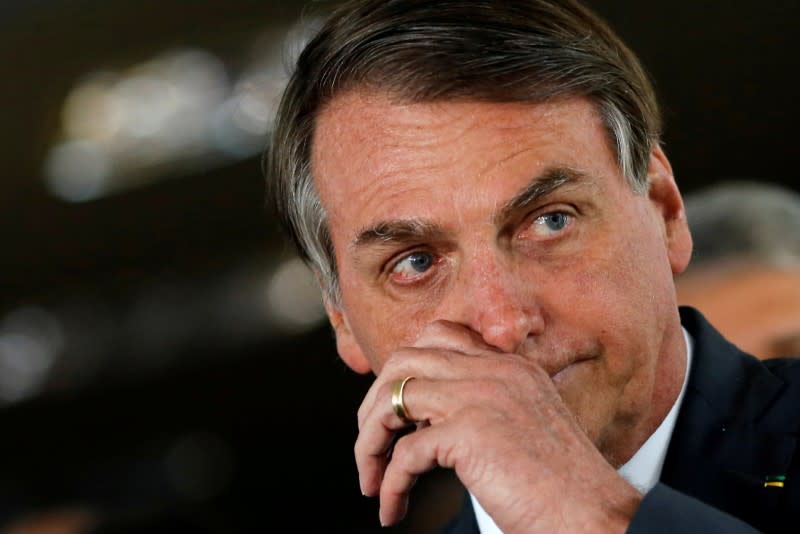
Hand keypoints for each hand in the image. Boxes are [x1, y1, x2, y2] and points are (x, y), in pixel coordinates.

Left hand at [355, 321, 641, 531]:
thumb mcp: (524, 426)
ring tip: (372, 479)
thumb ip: (485, 407)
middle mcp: (494, 371)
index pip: (441, 336)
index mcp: (510, 366)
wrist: (595, 517)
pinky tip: (393, 506)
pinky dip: (390, 484)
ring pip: (392, 398)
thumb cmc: (561, 487)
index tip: (396, 408)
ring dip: (370, 442)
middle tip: (371, 442)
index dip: (406, 368)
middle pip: (404, 360)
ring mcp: (481, 397)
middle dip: (374, 403)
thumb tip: (428, 422)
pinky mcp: (470, 433)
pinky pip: (404, 453)